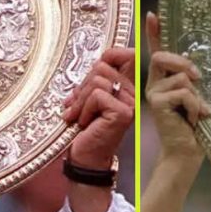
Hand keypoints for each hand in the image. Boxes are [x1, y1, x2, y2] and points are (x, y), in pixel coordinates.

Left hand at [61, 47, 136, 169]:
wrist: (86, 157)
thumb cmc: (86, 129)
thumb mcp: (89, 98)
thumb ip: (95, 79)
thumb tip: (96, 61)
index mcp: (127, 86)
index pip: (126, 55)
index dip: (112, 53)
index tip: (99, 64)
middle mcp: (133, 93)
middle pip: (103, 67)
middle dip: (83, 85)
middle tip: (77, 104)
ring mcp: (130, 103)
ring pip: (98, 81)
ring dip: (81, 100)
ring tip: (78, 115)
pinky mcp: (123, 113)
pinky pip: (97, 95)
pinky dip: (84, 108)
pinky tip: (85, 122)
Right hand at [142, 11, 210, 163]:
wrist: (186, 153)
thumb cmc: (195, 128)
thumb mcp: (196, 99)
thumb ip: (193, 83)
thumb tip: (196, 68)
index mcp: (164, 81)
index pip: (157, 52)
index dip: (154, 33)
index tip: (153, 14)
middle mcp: (155, 85)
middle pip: (164, 56)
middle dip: (184, 63)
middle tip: (199, 79)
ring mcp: (154, 93)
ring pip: (182, 78)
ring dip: (197, 97)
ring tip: (196, 113)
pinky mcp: (157, 103)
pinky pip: (185, 93)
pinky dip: (196, 106)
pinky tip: (193, 120)